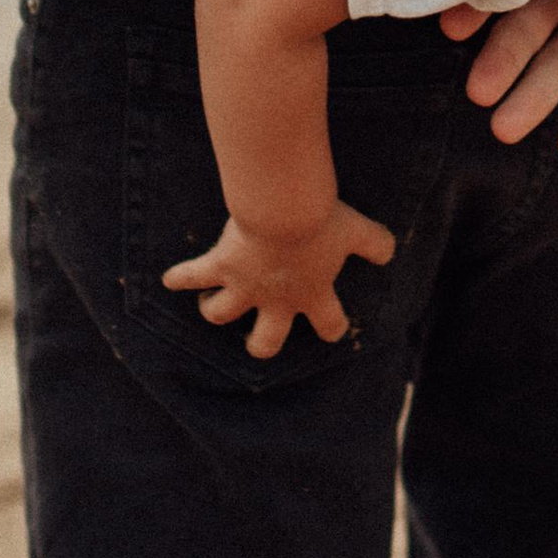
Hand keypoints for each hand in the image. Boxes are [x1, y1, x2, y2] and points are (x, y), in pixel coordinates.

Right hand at [161, 201, 396, 359]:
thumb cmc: (323, 222)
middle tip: (257, 343)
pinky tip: (167, 280)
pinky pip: (192, 276)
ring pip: (222, 314)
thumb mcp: (359, 230)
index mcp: (312, 294)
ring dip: (215, 310)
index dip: (332, 327)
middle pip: (265, 342)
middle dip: (260, 345)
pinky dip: (179, 278)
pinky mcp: (220, 266)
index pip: (328, 325)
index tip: (331, 327)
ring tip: (211, 305)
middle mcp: (276, 299)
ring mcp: (244, 286)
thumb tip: (390, 252)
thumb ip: (377, 244)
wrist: (284, 211)